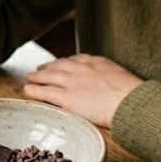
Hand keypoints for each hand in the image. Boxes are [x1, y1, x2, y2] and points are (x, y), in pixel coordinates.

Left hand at [24, 54, 142, 127]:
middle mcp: (81, 68)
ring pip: (49, 76)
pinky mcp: (67, 97)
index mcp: (96, 62)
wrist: (129, 102)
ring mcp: (72, 82)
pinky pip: (46, 92)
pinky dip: (35, 90)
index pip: (76, 59)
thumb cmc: (132, 95)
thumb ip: (112, 78)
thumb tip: (113, 86)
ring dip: (38, 76)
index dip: (66, 62)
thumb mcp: (122, 78)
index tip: (61, 63)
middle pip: (60, 65)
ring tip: (30, 78)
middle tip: (40, 68)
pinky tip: (28, 90)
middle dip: (49, 66)